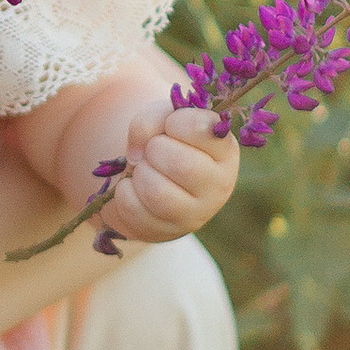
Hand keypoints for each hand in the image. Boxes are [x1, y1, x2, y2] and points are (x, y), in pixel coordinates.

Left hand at [91, 112, 238, 247]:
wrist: (156, 179)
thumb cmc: (167, 141)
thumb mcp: (164, 119)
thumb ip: (153, 119)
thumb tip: (136, 154)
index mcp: (225, 150)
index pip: (199, 128)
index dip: (174, 122)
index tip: (171, 126)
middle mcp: (219, 185)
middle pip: (180, 164)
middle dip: (154, 150)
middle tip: (153, 150)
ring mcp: (196, 214)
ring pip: (157, 193)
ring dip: (139, 173)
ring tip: (144, 169)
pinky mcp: (168, 231)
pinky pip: (134, 210)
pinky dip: (124, 192)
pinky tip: (133, 187)